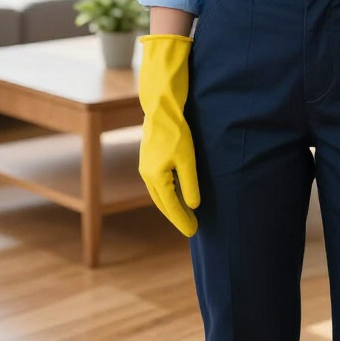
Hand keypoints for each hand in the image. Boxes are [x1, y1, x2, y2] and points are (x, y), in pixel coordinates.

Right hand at [137, 34, 200, 235]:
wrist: (162, 108)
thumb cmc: (177, 132)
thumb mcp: (188, 159)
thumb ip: (190, 184)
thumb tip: (193, 205)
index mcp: (155, 177)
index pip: (171, 206)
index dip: (182, 220)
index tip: (193, 232)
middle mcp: (147, 175)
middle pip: (162, 203)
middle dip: (176, 216)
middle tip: (191, 228)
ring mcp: (145, 167)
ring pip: (158, 194)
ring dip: (170, 206)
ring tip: (185, 215)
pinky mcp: (148, 159)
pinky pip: (157, 184)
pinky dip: (166, 193)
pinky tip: (176, 193)